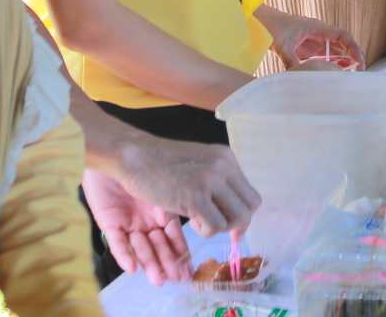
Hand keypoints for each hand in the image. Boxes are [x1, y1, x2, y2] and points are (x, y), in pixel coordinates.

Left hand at [82, 168, 193, 283]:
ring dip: (149, 264)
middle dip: (167, 263)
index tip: (189, 271)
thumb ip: (171, 209)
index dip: (180, 254)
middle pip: (157, 246)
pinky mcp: (109, 221)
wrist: (115, 150)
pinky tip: (132, 267)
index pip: (173, 237)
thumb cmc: (145, 162)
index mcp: (161, 211)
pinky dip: (125, 255)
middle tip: (176, 280)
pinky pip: (117, 242)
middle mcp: (145, 220)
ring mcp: (127, 222)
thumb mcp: (166, 186)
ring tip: (158, 279)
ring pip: (140, 247)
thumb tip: (174, 223)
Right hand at [109, 131, 260, 238]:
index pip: (251, 194)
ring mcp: (211, 180)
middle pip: (249, 208)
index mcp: (226, 158)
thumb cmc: (160, 164)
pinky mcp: (196, 195)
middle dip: (235, 224)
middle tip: (215, 226)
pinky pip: (215, 226)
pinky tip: (190, 221)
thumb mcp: (198, 165)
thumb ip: (217, 182)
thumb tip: (235, 215)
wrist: (134, 156)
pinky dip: (204, 230)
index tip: (232, 227)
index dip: (243, 215)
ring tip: (198, 220)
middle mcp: (223, 166)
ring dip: (218, 227)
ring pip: (236, 219)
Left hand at [257, 6, 365, 70]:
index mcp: (317, 27)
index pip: (341, 36)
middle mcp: (319, 34)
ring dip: (343, 63)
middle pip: (342, 45)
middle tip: (360, 71)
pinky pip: (324, 59)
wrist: (261, 22)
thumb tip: (298, 77)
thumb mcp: (282, 44)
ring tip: (351, 76)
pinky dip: (331, 66)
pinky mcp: (307, 50)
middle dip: (353, 56)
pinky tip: (336, 75)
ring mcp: (314, 43)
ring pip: (335, 53)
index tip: (358, 60)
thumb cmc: (272, 27)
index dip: (352, 47)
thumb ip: (291, 60)